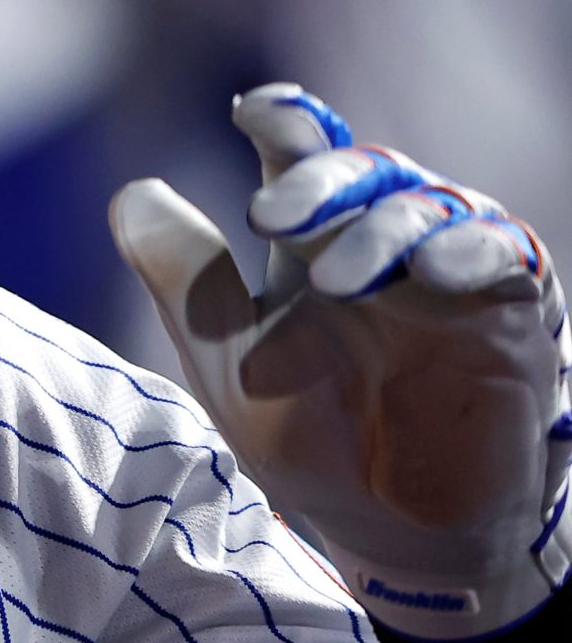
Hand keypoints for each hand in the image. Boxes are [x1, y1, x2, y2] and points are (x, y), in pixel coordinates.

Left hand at [111, 83, 571, 639]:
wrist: (386, 531)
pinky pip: (507, 256)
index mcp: (309, 240)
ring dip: (386, 227)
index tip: (251, 111)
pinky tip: (435, 268)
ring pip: (431, 207)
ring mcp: (448, 273)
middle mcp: (381, 242)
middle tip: (273, 212)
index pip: (300, 155)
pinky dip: (473, 251)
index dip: (286, 123)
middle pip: (362, 172)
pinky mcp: (511, 313)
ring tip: (335, 277)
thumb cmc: (305, 436)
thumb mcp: (225, 359)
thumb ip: (186, 279)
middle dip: (321, 177)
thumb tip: (132, 192)